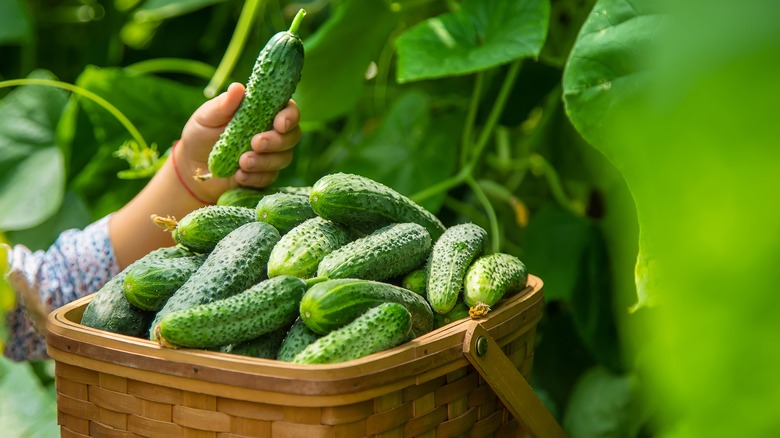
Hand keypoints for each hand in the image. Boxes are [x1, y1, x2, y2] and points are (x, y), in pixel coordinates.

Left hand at [176, 82, 301, 202]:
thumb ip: (223, 105)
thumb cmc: (202, 134)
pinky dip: (256, 178)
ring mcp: (271, 155)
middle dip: (277, 141)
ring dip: (265, 161)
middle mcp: (272, 132)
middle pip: (293, 136)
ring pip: (284, 158)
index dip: (290, 116)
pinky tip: (239, 176)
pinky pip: (270, 178)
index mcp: (263, 112)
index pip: (289, 110)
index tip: (279, 123)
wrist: (192, 166)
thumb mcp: (207, 117)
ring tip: (242, 163)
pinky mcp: (264, 175)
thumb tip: (238, 88)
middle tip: (255, 143)